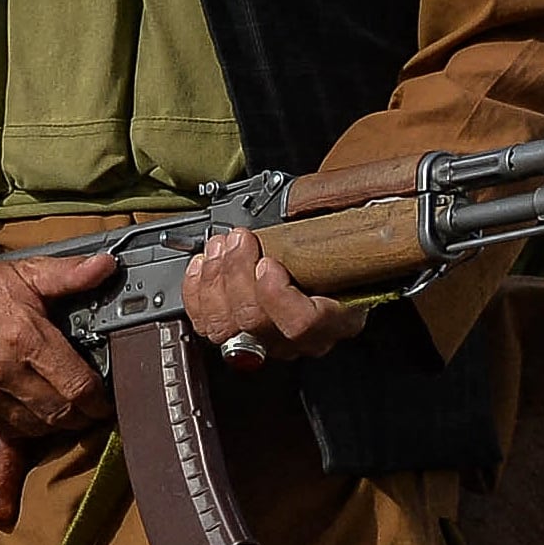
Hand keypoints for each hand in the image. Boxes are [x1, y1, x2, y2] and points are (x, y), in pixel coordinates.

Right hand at [0, 211, 122, 434]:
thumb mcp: (27, 274)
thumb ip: (69, 274)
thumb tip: (108, 265)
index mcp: (24, 337)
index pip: (76, 385)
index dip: (98, 400)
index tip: (105, 400)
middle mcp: (1, 370)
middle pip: (59, 412)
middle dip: (81, 415)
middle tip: (91, 408)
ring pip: (35, 426)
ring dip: (56, 423)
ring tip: (66, 410)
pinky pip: (8, 429)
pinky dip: (27, 425)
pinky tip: (36, 410)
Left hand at [184, 227, 362, 359]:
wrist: (331, 279)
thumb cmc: (340, 258)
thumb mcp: (347, 241)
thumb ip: (335, 229)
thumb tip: (316, 203)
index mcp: (336, 319)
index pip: (302, 323)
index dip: (276, 295)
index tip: (267, 262)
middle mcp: (298, 340)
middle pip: (254, 320)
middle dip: (236, 272)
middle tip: (238, 239)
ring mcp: (264, 341)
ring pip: (224, 326)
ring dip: (214, 278)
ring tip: (219, 246)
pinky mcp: (234, 335)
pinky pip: (204, 323)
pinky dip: (196, 291)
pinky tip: (202, 264)